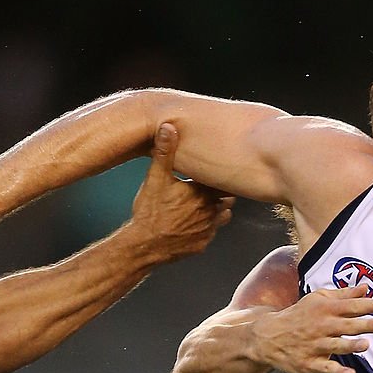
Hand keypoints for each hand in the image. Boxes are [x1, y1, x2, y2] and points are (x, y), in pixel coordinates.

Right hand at [127, 123, 233, 261]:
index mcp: (202, 191)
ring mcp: (209, 229)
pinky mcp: (203, 243)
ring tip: (204, 203)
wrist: (145, 245)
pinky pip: (212, 233)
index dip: (222, 174)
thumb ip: (164, 152)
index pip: (224, 179)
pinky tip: (194, 223)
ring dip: (217, 209)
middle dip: (222, 191)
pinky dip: (207, 227)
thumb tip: (168, 127)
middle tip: (214, 185)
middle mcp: (211, 210)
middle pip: (227, 196)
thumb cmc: (150, 211)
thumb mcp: (155, 178)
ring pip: (224, 214)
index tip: (221, 168)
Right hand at [249, 287, 372, 372]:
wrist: (268, 336)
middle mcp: (322, 326)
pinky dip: (337, 372)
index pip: (352, 305)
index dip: (372, 304)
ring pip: (336, 346)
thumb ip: (344, 295)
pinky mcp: (309, 363)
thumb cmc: (299, 315)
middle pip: (347, 325)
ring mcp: (315, 346)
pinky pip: (325, 368)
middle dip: (366, 324)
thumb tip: (367, 288)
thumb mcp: (318, 299)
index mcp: (326, 309)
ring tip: (365, 345)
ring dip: (350, 345)